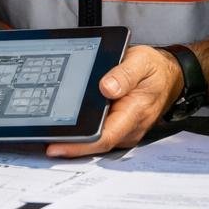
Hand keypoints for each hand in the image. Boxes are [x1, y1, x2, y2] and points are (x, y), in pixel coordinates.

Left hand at [45, 45, 183, 156]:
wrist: (168, 76)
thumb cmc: (154, 69)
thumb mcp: (142, 61)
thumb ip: (125, 74)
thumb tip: (107, 87)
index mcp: (134, 112)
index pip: (104, 136)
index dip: (79, 145)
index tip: (56, 146)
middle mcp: (128, 128)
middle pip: (95, 144)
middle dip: (68, 145)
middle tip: (39, 140)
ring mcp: (122, 130)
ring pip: (95, 141)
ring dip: (72, 141)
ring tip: (44, 136)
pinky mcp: (116, 127)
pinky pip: (97, 134)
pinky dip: (79, 133)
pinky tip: (61, 127)